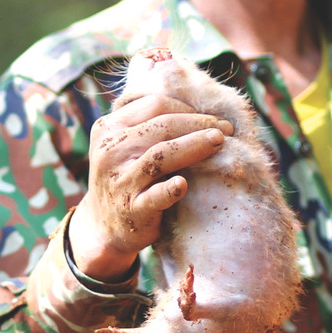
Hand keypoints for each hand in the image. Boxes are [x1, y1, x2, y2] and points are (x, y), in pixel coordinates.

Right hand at [68, 95, 230, 281]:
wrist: (105, 227)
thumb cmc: (126, 177)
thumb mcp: (123, 145)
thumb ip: (147, 125)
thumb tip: (197, 107)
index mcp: (108, 127)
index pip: (155, 105)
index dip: (188, 108)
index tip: (213, 118)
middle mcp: (110, 151)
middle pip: (163, 125)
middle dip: (199, 123)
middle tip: (227, 129)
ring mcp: (120, 180)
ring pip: (161, 154)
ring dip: (194, 145)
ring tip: (219, 141)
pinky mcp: (132, 209)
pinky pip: (154, 196)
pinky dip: (169, 189)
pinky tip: (184, 184)